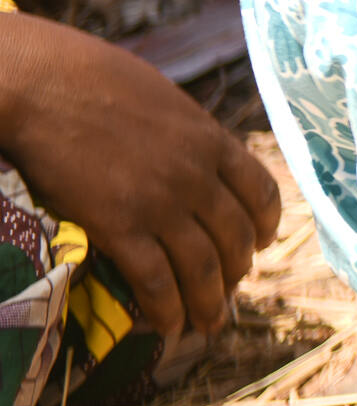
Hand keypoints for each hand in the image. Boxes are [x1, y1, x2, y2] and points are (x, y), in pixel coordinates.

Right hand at [0, 13, 282, 342]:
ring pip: (203, 268)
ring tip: (210, 324)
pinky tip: (168, 326)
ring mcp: (160, 203)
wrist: (43, 85)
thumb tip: (195, 150)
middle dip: (238, 270)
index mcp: (211, 140)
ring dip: (210, 303)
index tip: (261, 242)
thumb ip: (187, 133)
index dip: (265, 224)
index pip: (261, 191)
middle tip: (230, 289)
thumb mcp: (163, 100)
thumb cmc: (93, 79)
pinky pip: (155, 281)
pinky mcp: (119, 226)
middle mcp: (196, 176)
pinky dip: (168, 309)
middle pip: (235, 237)